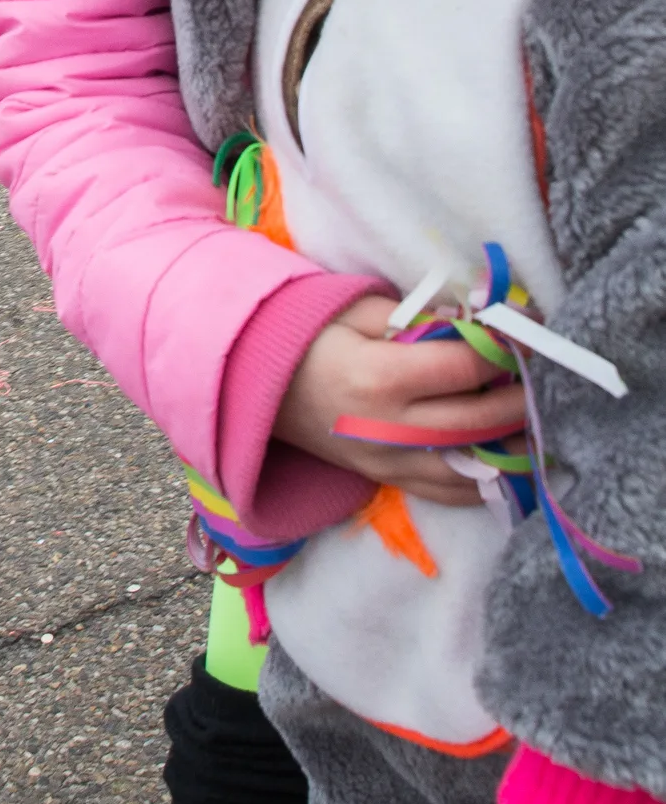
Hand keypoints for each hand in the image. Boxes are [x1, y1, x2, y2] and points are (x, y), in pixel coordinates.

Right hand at [274, 294, 525, 505]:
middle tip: (544, 371)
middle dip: (523, 394)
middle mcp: (390, 428)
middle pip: (482, 419)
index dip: (508, 346)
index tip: (532, 329)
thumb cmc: (309, 338)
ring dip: (517, 441)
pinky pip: (455, 493)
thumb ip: (417, 315)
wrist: (260, 389)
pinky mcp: (391, 480)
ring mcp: (392, 462)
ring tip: (535, 414)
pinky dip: (492, 480)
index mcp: (380, 377)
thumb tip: (474, 321)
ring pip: (477, 465)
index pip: (467, 366)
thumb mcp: (355, 310)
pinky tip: (512, 455)